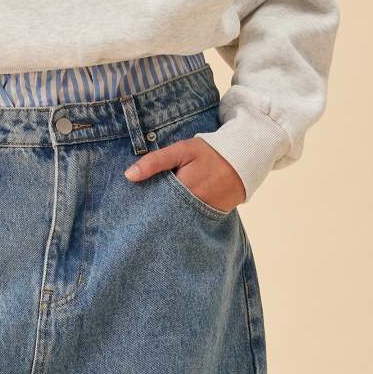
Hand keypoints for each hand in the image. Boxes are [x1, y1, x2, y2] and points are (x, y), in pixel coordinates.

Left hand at [123, 136, 245, 211]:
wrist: (243, 159)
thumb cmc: (209, 152)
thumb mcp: (181, 150)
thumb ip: (155, 162)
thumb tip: (129, 175)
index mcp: (184, 189)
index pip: (155, 204)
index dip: (143, 206)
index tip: (132, 207)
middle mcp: (194, 206)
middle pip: (165, 217)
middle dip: (153, 215)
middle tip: (139, 216)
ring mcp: (204, 214)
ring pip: (178, 221)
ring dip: (167, 219)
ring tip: (155, 216)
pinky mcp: (212, 217)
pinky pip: (191, 222)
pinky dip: (182, 219)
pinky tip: (173, 215)